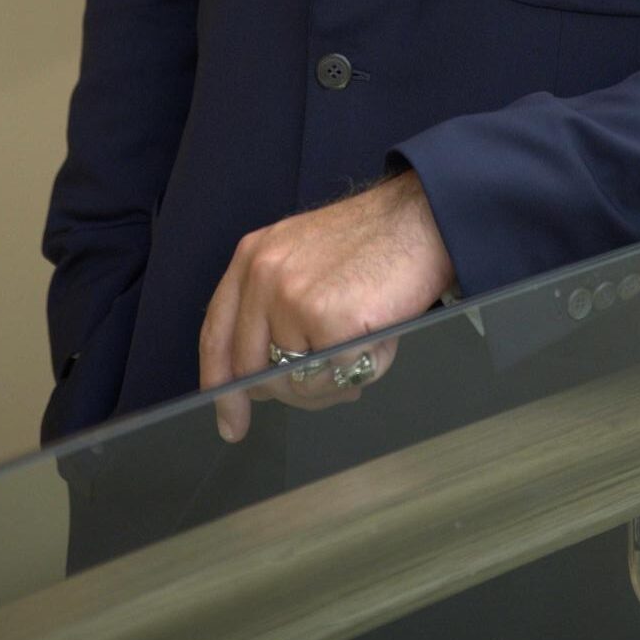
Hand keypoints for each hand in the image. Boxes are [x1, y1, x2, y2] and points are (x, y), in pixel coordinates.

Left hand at [198, 170, 455, 440]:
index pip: (218, 334)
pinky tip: (378, 337)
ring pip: (297, 383)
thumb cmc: (372, 243)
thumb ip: (272, 308)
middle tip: (331, 384)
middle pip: (254, 371)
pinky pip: (336, 379)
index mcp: (252, 257)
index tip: (230, 422)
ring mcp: (294, 298)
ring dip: (332, 381)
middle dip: (290, 393)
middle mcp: (264, 275)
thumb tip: (263, 382)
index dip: (220, 386)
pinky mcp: (331, 320)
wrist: (421, 217)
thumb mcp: (301, 257)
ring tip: (363, 341)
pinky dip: (362, 369)